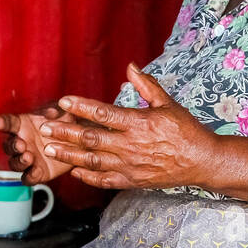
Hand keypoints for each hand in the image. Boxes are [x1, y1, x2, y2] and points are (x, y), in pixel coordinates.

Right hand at [0, 106, 77, 184]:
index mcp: (24, 125)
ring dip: (19, 161)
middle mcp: (23, 142)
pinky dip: (29, 176)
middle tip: (21, 144)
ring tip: (28, 157)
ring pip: (15, 163)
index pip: (9, 123)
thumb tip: (50, 113)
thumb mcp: (65, 113)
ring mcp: (28, 159)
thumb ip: (57, 111)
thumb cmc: (67, 124)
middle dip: (12, 146)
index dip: (2, 122)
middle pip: (9, 146)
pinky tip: (36, 171)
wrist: (80, 144)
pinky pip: (28, 178)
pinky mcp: (37, 173)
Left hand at [38, 64, 218, 189]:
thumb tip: (130, 66)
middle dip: (65, 131)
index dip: (81, 107)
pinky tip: (74, 171)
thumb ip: (146, 85)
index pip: (103, 114)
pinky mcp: (133, 181)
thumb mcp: (168, 103)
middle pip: (91, 138)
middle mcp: (131, 146)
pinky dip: (88, 176)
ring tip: (50, 148)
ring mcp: (130, 166)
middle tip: (44, 126)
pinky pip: (105, 180)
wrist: (202, 161)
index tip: (64, 101)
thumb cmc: (187, 130)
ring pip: (93, 160)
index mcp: (139, 123)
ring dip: (69, 154)